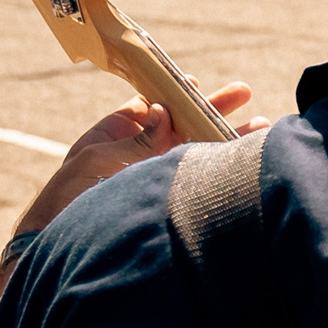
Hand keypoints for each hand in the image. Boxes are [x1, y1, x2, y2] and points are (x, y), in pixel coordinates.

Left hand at [0, 85, 267, 291]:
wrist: (67, 244)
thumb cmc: (70, 198)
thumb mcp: (97, 159)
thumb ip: (135, 138)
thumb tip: (162, 111)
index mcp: (116, 137)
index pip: (152, 107)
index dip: (175, 93)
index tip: (196, 83)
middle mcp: (141, 154)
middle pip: (182, 124)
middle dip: (212, 109)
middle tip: (243, 92)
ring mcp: (157, 176)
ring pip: (197, 149)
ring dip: (227, 135)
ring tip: (260, 125)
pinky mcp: (169, 198)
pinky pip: (198, 176)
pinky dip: (222, 164)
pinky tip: (245, 156)